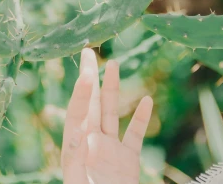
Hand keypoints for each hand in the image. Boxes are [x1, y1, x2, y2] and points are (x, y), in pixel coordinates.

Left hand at [61, 47, 153, 183]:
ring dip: (112, 90)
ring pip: (110, 115)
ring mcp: (109, 153)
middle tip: (88, 51)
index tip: (86, 70)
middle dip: (89, 78)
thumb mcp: (86, 182)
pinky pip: (133, 136)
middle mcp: (91, 147)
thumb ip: (89, 163)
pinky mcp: (126, 163)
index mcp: (76, 152)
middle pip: (90, 106)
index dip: (82, 91)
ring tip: (114, 64)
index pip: (78, 114)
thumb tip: (93, 139)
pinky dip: (139, 118)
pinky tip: (146, 100)